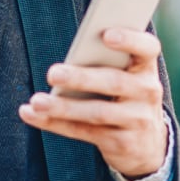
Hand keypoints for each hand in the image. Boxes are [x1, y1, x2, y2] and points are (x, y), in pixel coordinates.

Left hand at [18, 28, 167, 179]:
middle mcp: (147, 92)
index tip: (106, 35)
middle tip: (52, 74)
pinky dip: (54, 123)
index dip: (130, 40)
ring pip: (97, 112)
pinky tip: (31, 114)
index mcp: (146, 68)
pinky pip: (83, 132)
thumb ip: (106, 62)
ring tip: (37, 101)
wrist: (148, 145)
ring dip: (63, 107)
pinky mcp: (121, 143)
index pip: (147, 48)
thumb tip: (69, 57)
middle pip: (114, 82)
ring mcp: (137, 120)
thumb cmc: (126, 97)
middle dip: (81, 78)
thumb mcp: (126, 77)